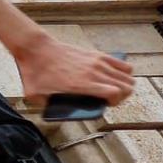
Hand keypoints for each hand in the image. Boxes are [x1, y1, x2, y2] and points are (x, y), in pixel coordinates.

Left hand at [13, 34, 133, 107]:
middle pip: (126, 86)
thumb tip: (62, 114)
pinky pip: (122, 64)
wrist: (36, 48)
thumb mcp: (36, 96)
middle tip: (110, 99)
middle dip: (122, 96)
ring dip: (124, 85)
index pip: (115, 93)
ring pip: (127, 76)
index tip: (106, 104)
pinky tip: (114, 77)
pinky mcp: (96, 54)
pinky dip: (123, 72)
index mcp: (81, 84)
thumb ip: (50, 107)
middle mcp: (93, 72)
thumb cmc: (34, 72)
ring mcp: (97, 62)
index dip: (115, 102)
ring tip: (113, 89)